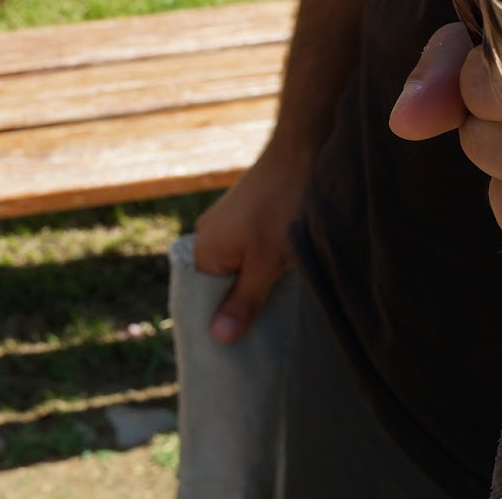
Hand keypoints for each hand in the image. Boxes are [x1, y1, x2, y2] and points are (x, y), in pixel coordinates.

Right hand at [192, 141, 311, 342]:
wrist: (302, 153)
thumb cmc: (283, 208)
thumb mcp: (267, 263)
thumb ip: (244, 300)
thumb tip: (218, 337)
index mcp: (203, 249)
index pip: (199, 300)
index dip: (216, 323)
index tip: (236, 348)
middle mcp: (207, 235)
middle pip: (217, 285)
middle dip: (238, 306)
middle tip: (262, 334)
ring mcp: (226, 224)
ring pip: (235, 269)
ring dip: (254, 285)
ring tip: (275, 307)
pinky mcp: (246, 216)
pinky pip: (246, 252)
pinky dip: (260, 267)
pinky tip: (282, 277)